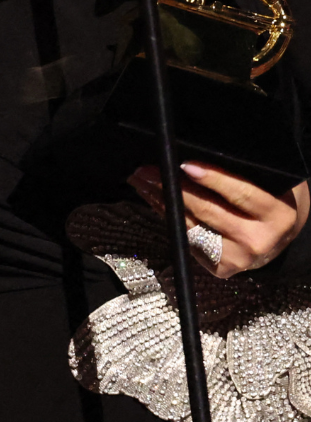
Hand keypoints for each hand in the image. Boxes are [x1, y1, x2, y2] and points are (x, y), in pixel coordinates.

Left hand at [128, 163, 310, 277]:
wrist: (279, 238)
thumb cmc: (270, 201)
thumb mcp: (269, 184)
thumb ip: (245, 173)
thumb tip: (199, 154)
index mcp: (278, 214)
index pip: (241, 193)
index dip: (213, 178)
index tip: (184, 164)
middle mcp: (259, 240)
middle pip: (209, 210)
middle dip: (174, 187)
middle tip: (147, 170)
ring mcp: (240, 258)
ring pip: (191, 225)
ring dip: (162, 200)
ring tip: (142, 181)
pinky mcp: (222, 268)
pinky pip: (187, 238)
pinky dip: (169, 217)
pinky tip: (155, 200)